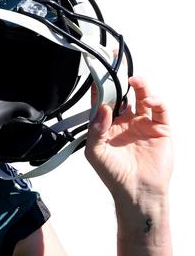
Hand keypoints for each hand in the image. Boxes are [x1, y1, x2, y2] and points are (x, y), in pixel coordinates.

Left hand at [85, 76, 172, 204]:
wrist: (136, 191)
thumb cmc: (113, 175)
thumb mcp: (95, 152)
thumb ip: (96, 129)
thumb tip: (102, 108)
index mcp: (107, 125)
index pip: (103, 101)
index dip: (101, 86)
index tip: (97, 72)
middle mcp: (125, 121)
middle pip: (124, 94)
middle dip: (121, 79)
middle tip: (117, 64)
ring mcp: (143, 123)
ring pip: (143, 97)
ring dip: (140, 85)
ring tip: (134, 79)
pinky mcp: (160, 128)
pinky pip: (160, 109)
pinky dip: (156, 100)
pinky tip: (149, 99)